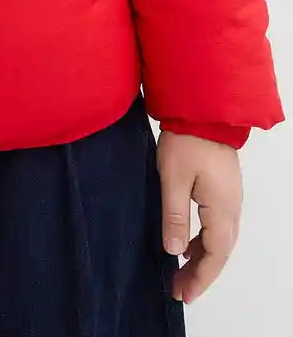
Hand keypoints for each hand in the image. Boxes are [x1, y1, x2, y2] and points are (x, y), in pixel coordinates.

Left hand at [156, 128, 242, 304]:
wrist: (202, 110)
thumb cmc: (186, 141)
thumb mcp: (172, 178)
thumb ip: (174, 216)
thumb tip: (174, 251)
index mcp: (222, 209)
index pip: (215, 255)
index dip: (199, 277)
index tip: (183, 294)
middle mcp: (232, 207)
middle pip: (221, 251)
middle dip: (201, 273)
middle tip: (179, 289)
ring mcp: (230, 197)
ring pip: (220, 238)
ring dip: (202, 257)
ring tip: (181, 271)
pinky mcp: (224, 188)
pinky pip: (218, 224)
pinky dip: (204, 240)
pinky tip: (187, 242)